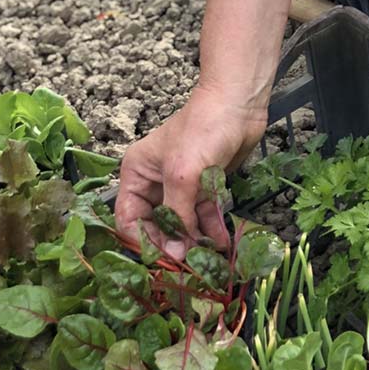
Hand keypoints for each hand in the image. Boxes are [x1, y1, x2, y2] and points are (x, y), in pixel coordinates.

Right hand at [115, 83, 268, 259]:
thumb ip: (176, 215)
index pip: (129, 220)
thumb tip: (176, 253)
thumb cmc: (203, 130)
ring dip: (194, 242)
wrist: (239, 104)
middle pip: (155, 226)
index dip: (143, 242)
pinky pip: (203, 216)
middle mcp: (154, 182)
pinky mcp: (204, 186)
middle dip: (170, 245)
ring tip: (208, 259)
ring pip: (181, 224)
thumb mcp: (182, 176)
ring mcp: (180, 186)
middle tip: (188, 265)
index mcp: (137, 174)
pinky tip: (222, 243)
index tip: (162, 261)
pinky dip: (211, 229)